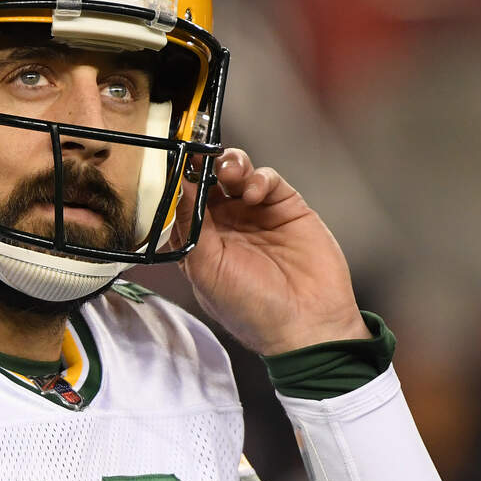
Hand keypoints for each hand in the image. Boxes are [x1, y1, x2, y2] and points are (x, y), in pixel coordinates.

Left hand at [171, 148, 370, 354]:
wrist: (306, 324)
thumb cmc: (251, 309)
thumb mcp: (206, 269)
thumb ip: (190, 225)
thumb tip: (179, 186)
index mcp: (200, 241)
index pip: (182, 201)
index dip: (176, 182)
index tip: (173, 164)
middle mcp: (226, 225)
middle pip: (207, 180)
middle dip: (202, 165)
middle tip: (199, 156)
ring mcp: (255, 214)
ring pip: (236, 173)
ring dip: (229, 165)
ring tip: (228, 172)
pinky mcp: (285, 207)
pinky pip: (267, 179)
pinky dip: (259, 178)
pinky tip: (254, 193)